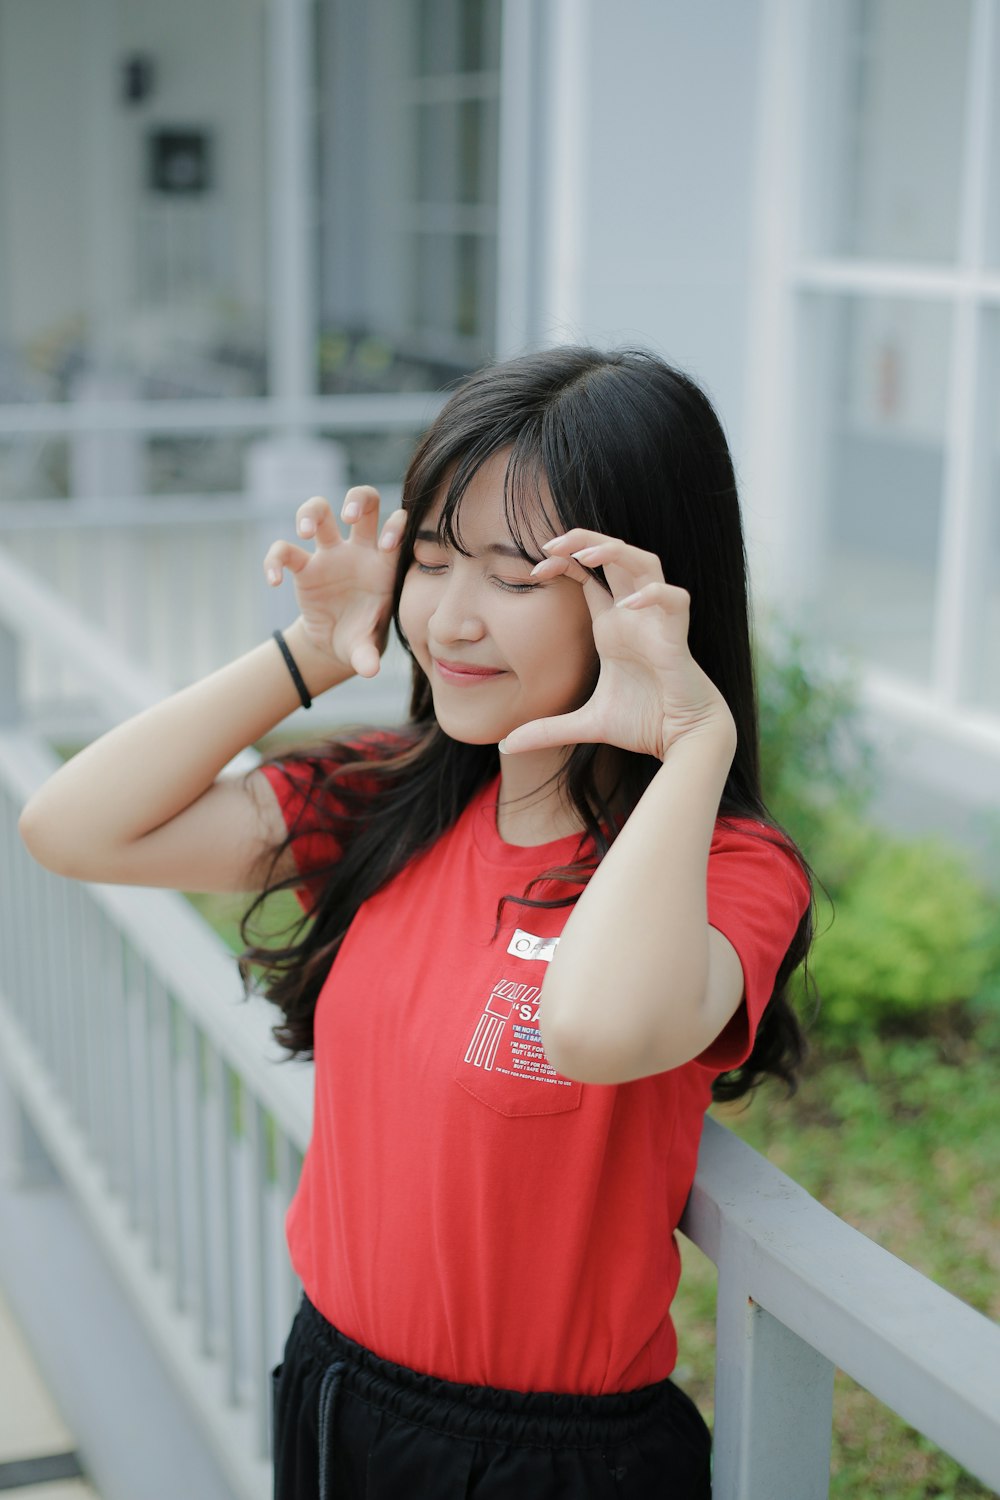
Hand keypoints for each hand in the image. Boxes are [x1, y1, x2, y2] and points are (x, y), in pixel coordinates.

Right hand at [263, 488, 404, 678]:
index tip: (386, 545)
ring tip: (306, 531)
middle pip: (363, 501)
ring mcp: (328, 555)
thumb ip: (368, 655)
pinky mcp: (302, 568)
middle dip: (357, 499)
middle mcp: (358, 551)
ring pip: (319, 509)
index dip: (393, 526)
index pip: (395, 527)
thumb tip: (370, 671)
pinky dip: (274, 561)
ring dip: (311, 512)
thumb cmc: (362, 638)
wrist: (339, 646)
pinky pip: (283, 551)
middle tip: (349, 517)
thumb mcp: (366, 648)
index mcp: (384, 563)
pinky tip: (273, 582)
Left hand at [498, 529, 736, 761]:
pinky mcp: (677, 637)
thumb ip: (546, 730)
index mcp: (612, 624)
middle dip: (585, 539)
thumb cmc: (645, 723)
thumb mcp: (585, 724)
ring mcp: (656, 621)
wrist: (682, 739)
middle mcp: (633, 614)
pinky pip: (673, 600)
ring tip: (585, 555)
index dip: (564, 561)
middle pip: (614, 555)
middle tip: (550, 542)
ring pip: (646, 563)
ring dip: (617, 552)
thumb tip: (505, 747)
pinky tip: (625, 605)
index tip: (534, 569)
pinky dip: (653, 596)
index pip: (587, 574)